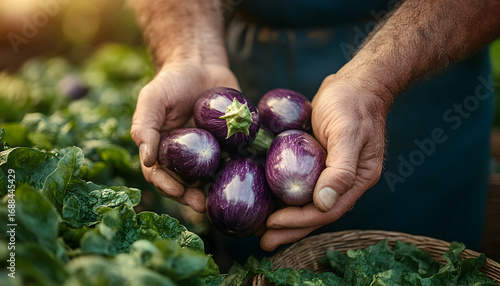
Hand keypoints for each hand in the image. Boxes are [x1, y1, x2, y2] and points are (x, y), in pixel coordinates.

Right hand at [130, 62, 238, 211]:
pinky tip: (243, 180)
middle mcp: (183, 155)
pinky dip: (236, 172)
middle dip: (191, 197)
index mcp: (162, 149)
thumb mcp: (152, 99)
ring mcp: (207, 151)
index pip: (160, 174)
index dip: (166, 186)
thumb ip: (145, 126)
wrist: (202, 65)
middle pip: (185, 182)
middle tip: (202, 205)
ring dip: (213, 191)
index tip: (177, 192)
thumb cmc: (171, 82)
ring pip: (209, 178)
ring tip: (221, 199)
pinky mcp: (227, 144)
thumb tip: (146, 158)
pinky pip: (231, 161)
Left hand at [260, 73, 391, 250]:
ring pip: (306, 202)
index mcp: (358, 179)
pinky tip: (266, 198)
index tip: (272, 224)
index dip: (300, 221)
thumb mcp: (347, 132)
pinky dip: (284, 195)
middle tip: (263, 242)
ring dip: (285, 217)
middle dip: (289, 230)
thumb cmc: (352, 103)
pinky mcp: (318, 161)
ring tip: (261, 230)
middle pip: (315, 213)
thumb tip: (324, 203)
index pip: (327, 211)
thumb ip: (341, 169)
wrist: (355, 82)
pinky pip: (300, 184)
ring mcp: (331, 172)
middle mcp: (345, 181)